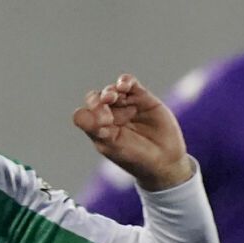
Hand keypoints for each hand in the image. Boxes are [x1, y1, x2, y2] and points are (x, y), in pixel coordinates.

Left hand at [73, 74, 193, 192]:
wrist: (166, 160)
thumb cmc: (137, 158)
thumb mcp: (114, 147)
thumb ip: (96, 130)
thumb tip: (77, 115)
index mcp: (99, 128)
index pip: (85, 114)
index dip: (89, 114)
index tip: (102, 125)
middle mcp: (110, 114)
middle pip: (96, 99)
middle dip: (97, 102)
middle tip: (107, 117)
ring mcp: (126, 105)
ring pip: (112, 90)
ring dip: (109, 92)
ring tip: (111, 98)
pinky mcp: (142, 97)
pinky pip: (129, 83)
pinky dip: (124, 81)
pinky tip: (123, 86)